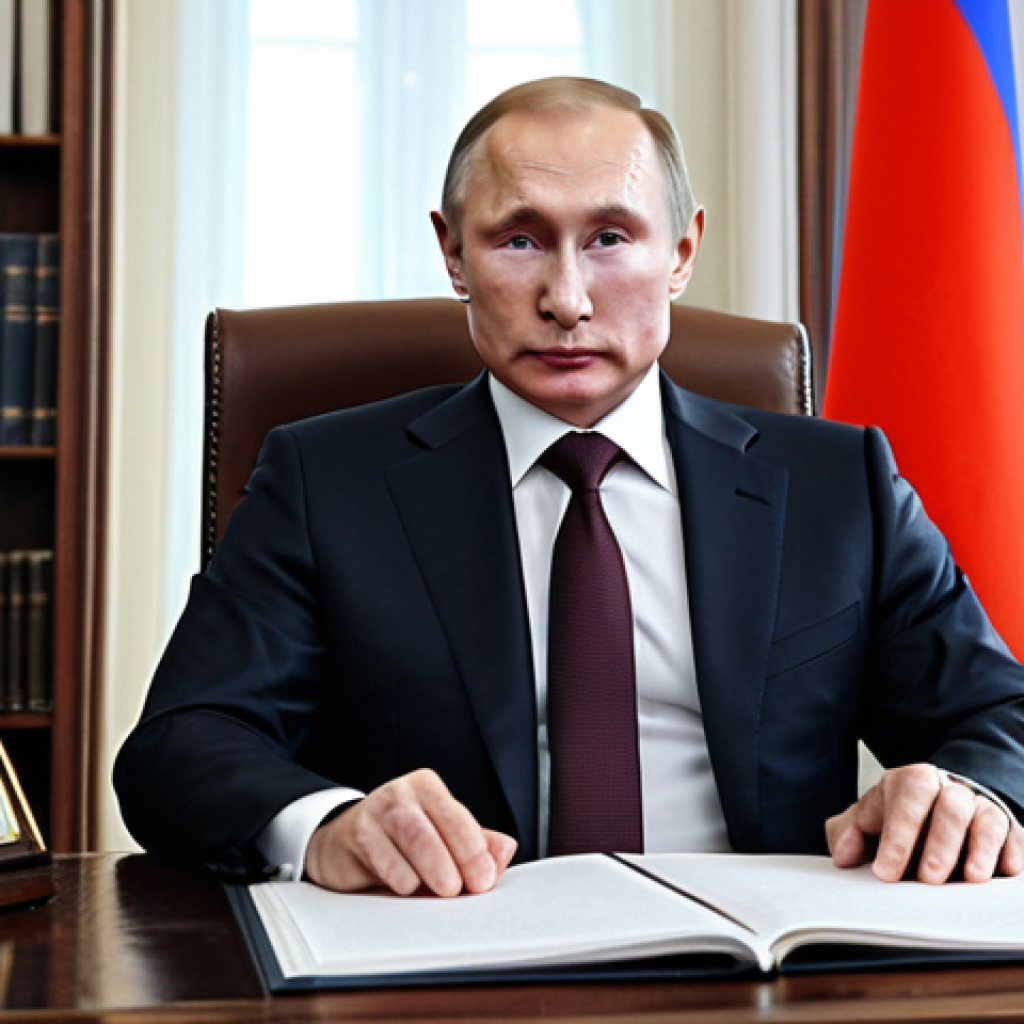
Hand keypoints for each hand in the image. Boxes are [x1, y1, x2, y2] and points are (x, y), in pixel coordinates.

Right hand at [304, 769, 516, 896]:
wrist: (343, 839)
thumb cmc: (400, 838)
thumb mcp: (440, 836)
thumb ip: (475, 843)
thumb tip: (505, 850)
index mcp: (429, 789)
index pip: (458, 817)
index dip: (475, 851)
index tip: (486, 879)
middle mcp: (402, 793)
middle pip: (433, 828)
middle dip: (454, 861)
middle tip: (464, 889)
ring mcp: (376, 811)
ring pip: (410, 838)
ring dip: (429, 869)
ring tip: (442, 891)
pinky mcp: (357, 833)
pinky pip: (381, 857)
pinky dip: (399, 877)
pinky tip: (409, 889)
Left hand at [826, 764, 1023, 882]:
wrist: (936, 804)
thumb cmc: (897, 818)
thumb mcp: (866, 821)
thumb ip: (847, 833)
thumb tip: (844, 855)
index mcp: (911, 782)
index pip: (907, 797)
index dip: (898, 835)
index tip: (886, 871)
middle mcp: (947, 788)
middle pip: (950, 806)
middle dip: (940, 844)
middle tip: (928, 878)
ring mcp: (979, 806)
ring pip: (986, 818)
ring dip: (979, 849)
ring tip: (970, 878)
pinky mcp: (1006, 826)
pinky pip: (1014, 834)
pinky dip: (1010, 851)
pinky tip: (1004, 870)